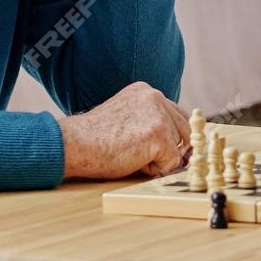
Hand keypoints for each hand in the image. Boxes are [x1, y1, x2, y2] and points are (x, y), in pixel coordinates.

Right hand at [58, 81, 190, 179]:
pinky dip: (155, 169)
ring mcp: (159, 115)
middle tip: (140, 154)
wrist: (75, 144)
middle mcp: (156, 97)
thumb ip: (150, 120)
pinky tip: (133, 161)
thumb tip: (181, 144)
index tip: (156, 146)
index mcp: (146, 91)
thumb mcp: (126, 117)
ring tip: (132, 154)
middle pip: (184, 130)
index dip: (171, 135)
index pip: (177, 115)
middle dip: (169, 148)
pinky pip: (172, 162)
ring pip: (179, 147)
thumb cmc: (95, 138)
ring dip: (160, 158)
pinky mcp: (159, 135)